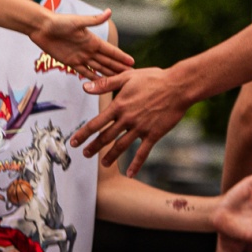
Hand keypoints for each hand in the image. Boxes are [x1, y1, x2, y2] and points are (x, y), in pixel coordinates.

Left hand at [31, 9, 131, 80]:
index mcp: (92, 40)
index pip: (110, 50)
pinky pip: (84, 72)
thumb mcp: (78, 21)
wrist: (42, 27)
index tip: (132, 62)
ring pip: (98, 68)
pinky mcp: (70, 62)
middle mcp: (89, 49)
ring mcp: (80, 56)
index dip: (121, 57)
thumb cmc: (59, 21)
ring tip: (118, 82)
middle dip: (118, 68)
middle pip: (107, 61)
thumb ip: (94, 20)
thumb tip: (110, 11)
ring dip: (108, 75)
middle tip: (131, 76)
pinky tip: (99, 84)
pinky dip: (92, 78)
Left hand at [75, 67, 192, 174]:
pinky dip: (136, 164)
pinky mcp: (154, 135)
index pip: (96, 123)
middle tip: (85, 154)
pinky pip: (143, 153)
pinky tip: (130, 174)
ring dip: (111, 156)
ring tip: (103, 164)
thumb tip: (84, 87)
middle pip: (106, 137)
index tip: (73, 141)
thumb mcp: (127, 77)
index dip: (83, 133)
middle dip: (94, 147)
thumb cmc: (153, 79)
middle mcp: (127, 119)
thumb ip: (105, 83)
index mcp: (119, 105)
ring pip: (121, 146)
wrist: (178, 87)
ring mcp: (140, 128)